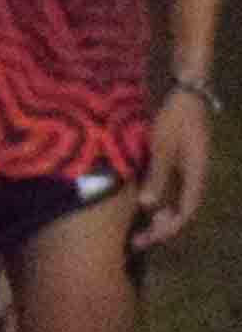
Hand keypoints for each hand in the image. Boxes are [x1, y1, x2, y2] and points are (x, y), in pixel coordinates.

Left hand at [133, 88, 210, 250]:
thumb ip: (157, 175)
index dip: (167, 228)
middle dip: (161, 227)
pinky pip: (170, 185)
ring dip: (158, 215)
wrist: (185, 90)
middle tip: (136, 242)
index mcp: (196, 174)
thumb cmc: (174, 117)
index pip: (185, 210)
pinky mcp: (179, 158)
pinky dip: (157, 198)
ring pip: (176, 199)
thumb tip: (148, 206)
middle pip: (181, 208)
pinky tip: (140, 202)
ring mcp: (188, 166)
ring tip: (136, 228)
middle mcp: (195, 174)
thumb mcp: (162, 146)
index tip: (147, 240)